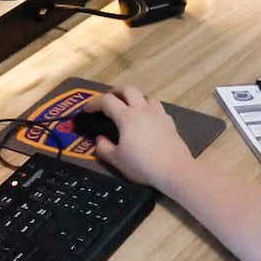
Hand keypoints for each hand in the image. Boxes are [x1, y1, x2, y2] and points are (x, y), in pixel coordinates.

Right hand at [80, 83, 182, 197]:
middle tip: (109, 101)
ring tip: (130, 110)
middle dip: (116, 92)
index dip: (94, 103)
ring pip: (146, 97)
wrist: (174, 170)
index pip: (107, 101)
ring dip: (135, 99)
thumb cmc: (142, 165)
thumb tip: (100, 138)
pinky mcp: (169, 122)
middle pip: (128, 89)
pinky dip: (149, 110)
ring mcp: (158, 115)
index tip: (87, 110)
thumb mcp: (116, 160)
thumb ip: (103, 148)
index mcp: (127, 117)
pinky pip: (157, 109)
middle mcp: (143, 110)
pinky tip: (148, 122)